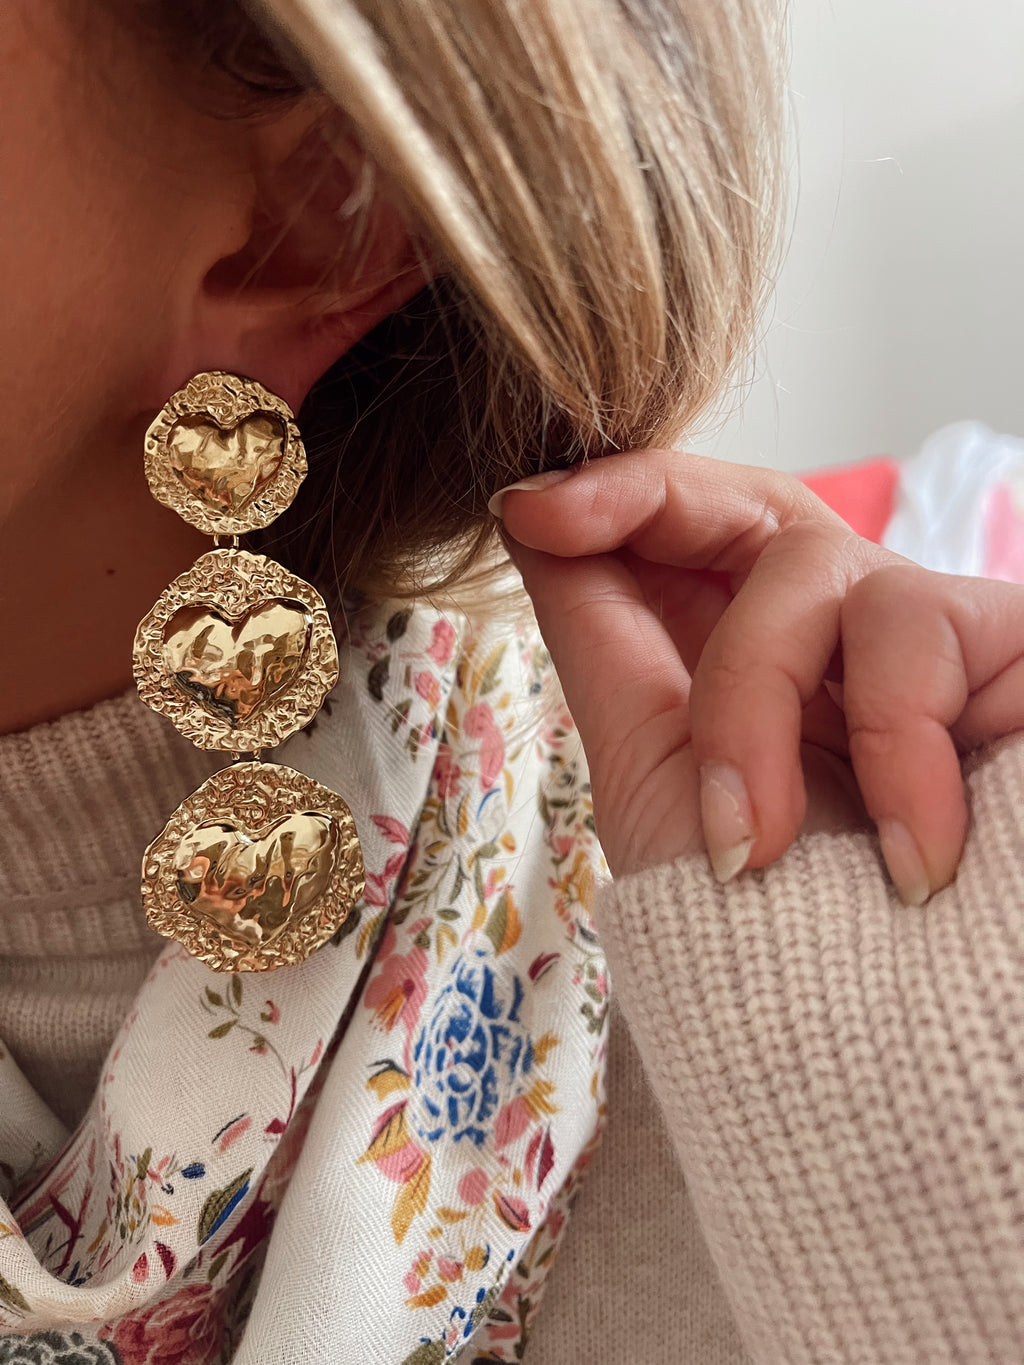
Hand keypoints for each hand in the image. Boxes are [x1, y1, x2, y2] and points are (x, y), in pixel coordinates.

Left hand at [492, 449, 1023, 900]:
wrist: (887, 1047)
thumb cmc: (768, 932)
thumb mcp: (658, 770)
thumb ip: (604, 637)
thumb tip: (531, 519)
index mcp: (750, 656)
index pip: (693, 524)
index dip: (618, 491)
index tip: (530, 510)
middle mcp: (838, 634)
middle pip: (754, 507)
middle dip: (660, 534)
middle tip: (568, 545)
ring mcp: (926, 636)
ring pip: (812, 568)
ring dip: (754, 711)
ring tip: (759, 846)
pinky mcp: (1010, 648)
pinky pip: (919, 621)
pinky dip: (889, 742)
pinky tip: (907, 857)